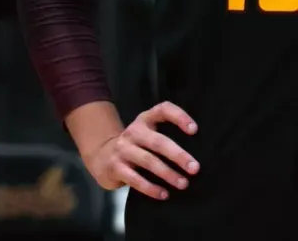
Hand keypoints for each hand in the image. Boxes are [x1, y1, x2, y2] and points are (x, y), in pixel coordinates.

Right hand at [82, 101, 199, 200]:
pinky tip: (164, 194)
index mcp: (144, 121)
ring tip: (184, 184)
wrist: (101, 156)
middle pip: (158, 141)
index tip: (195, 130)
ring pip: (148, 161)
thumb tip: (203, 152)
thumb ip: (166, 136)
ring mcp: (122, 149)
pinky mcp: (115, 167)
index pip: (162, 110)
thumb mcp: (147, 134)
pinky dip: (150, 188)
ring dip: (168, 174)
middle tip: (195, 168)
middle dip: (178, 155)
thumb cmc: (136, 147)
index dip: (179, 117)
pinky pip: (134, 178)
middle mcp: (133, 132)